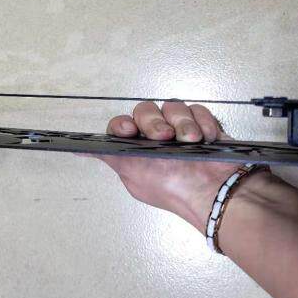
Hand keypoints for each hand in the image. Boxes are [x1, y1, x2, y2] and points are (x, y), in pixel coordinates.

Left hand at [89, 101, 243, 230]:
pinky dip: (202, 122)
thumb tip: (81, 150)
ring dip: (182, 122)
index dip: (124, 124)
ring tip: (190, 140)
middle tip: (164, 136)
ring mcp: (179, 132)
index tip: (129, 130)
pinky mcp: (202, 126)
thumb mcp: (132, 174)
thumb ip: (109, 155)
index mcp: (137, 152)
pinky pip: (197, 110)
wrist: (217, 191)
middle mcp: (156, 141)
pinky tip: (205, 138)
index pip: (122, 126)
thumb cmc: (175, 189)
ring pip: (172, 107)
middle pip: (146, 111)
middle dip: (154, 122)